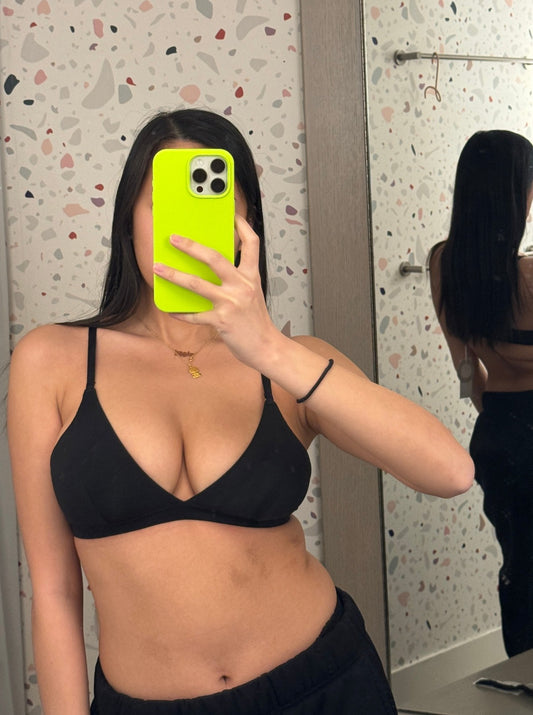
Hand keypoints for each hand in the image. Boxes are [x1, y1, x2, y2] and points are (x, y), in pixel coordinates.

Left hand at [153, 215, 281, 369]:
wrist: (266, 347)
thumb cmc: (256, 322)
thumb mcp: (252, 295)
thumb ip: (236, 280)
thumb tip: (209, 269)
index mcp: (251, 277)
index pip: (251, 244)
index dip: (242, 226)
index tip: (232, 213)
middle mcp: (242, 286)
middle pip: (214, 258)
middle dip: (191, 246)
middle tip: (174, 238)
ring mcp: (231, 303)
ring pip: (197, 284)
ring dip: (174, 275)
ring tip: (158, 268)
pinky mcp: (222, 321)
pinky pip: (195, 315)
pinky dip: (181, 313)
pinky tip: (170, 310)